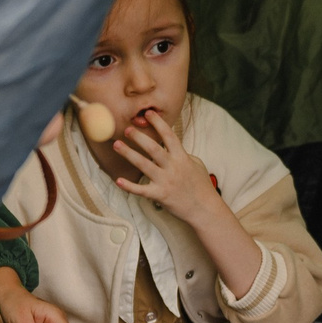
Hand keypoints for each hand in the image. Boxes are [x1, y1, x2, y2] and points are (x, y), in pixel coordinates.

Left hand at [111, 110, 221, 224]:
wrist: (205, 209)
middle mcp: (172, 167)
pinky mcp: (160, 195)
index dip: (158, 123)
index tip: (148, 113)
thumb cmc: (201, 186)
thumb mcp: (197, 165)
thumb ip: (184, 154)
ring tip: (116, 145)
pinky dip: (129, 186)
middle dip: (139, 137)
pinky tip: (117, 180)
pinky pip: (141, 190)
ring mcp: (165, 181)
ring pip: (143, 165)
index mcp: (182, 157)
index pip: (169, 135)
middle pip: (153, 148)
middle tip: (127, 129)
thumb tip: (172, 147)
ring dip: (128, 154)